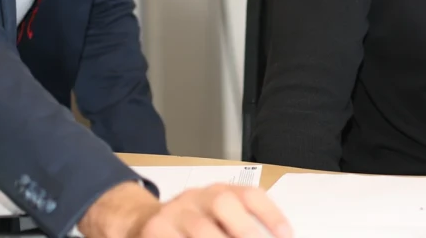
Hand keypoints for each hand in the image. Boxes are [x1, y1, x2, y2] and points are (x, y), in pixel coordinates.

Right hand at [78, 180, 291, 237]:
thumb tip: (274, 235)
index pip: (248, 194)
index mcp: (218, 192)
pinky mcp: (154, 231)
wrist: (138, 222)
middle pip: (221, 202)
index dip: (270, 214)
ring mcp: (173, 213)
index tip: (286, 235)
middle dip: (243, 228)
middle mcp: (197, 197)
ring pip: (198, 227)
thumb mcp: (214, 219)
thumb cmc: (188, 226)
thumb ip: (238, 224)